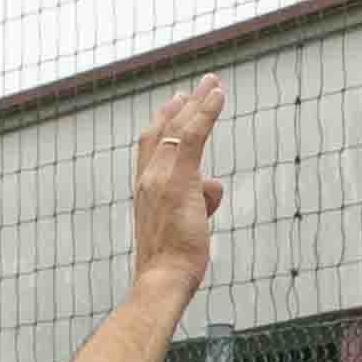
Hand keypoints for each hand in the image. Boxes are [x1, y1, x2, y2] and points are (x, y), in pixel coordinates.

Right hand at [131, 75, 224, 295]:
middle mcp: (148, 179)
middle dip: (178, 107)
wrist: (162, 277)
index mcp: (144, 192)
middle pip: (162, 132)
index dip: (161, 126)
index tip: (172, 107)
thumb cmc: (171, 264)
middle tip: (191, 88)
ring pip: (180, 128)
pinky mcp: (180, 177)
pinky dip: (206, 111)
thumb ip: (194, 202)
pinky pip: (193, 133)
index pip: (151, 149)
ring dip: (198, 102)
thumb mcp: (182, 228)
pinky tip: (218, 93)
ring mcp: (162, 176)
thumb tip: (210, 188)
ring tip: (213, 83)